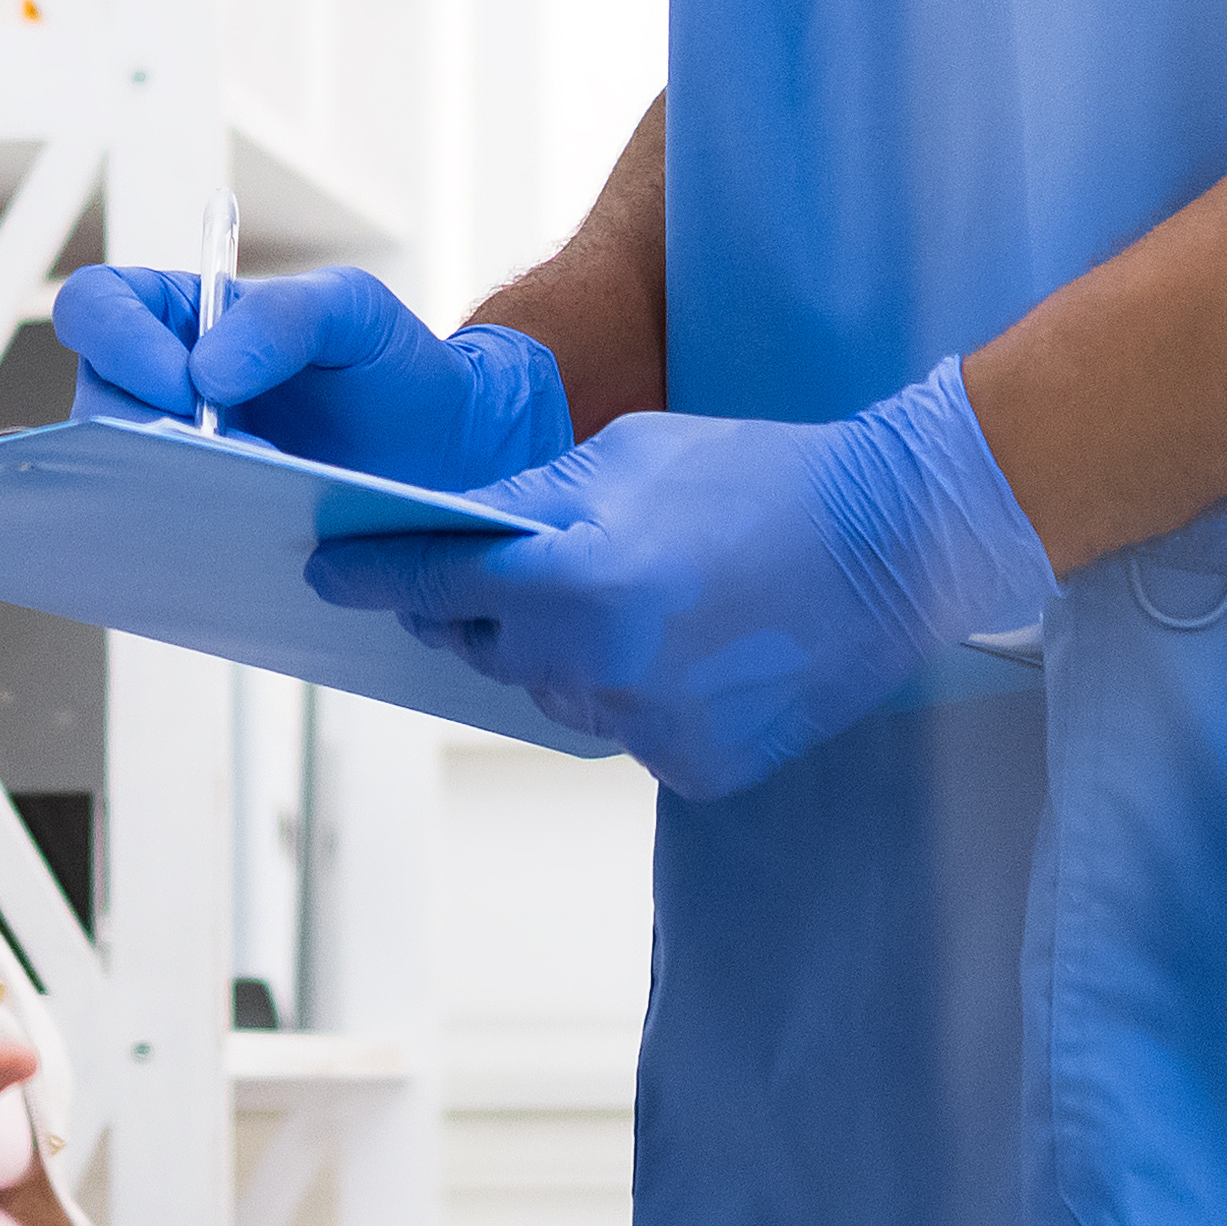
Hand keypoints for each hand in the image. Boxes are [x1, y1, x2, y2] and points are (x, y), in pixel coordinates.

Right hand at [53, 262, 572, 488]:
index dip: (117, 340)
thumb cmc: (396, 367)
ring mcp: (181, 461)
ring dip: (177, 488)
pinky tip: (251, 535)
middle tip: (235, 450)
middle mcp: (164, 387)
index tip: (185, 381)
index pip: (98, 306)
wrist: (450, 454)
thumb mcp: (355, 312)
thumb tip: (206, 370)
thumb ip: (284, 316)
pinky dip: (194, 537)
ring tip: (258, 491)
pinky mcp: (203, 521)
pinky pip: (161, 536)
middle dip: (151, 432)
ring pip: (118, 479)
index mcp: (183, 316)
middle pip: (95, 406)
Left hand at [304, 362, 1054, 799]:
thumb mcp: (624, 457)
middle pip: (483, 647)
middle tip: (532, 565)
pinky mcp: (694, 768)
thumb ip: (527, 504)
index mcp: (569, 582)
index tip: (329, 574)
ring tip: (643, 593)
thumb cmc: (764, 478)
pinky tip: (692, 642)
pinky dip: (636, 689)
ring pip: (552, 692)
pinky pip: (624, 727)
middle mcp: (594, 669)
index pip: (431, 585)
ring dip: (565, 650)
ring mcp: (646, 728)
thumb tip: (455, 533)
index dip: (373, 574)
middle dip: (485, 608)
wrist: (897, 543)